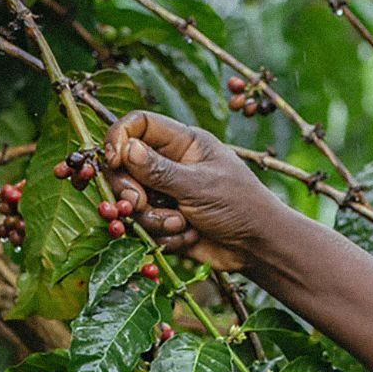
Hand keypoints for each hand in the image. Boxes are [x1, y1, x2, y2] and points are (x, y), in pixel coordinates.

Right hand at [101, 111, 291, 269]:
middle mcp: (170, 164)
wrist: (258, 247)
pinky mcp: (164, 220)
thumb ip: (160, 170)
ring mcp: (166, 193)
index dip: (119, 138)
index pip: (138, 124)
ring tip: (182, 224)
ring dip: (152, 218)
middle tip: (140, 203)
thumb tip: (126, 148)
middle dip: (130, 189)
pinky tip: (189, 235)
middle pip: (124, 166)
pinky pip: (144, 227)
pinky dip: (163, 235)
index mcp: (183, 142)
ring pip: (132, 201)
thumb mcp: (200, 185)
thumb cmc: (240, 205)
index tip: (113, 161)